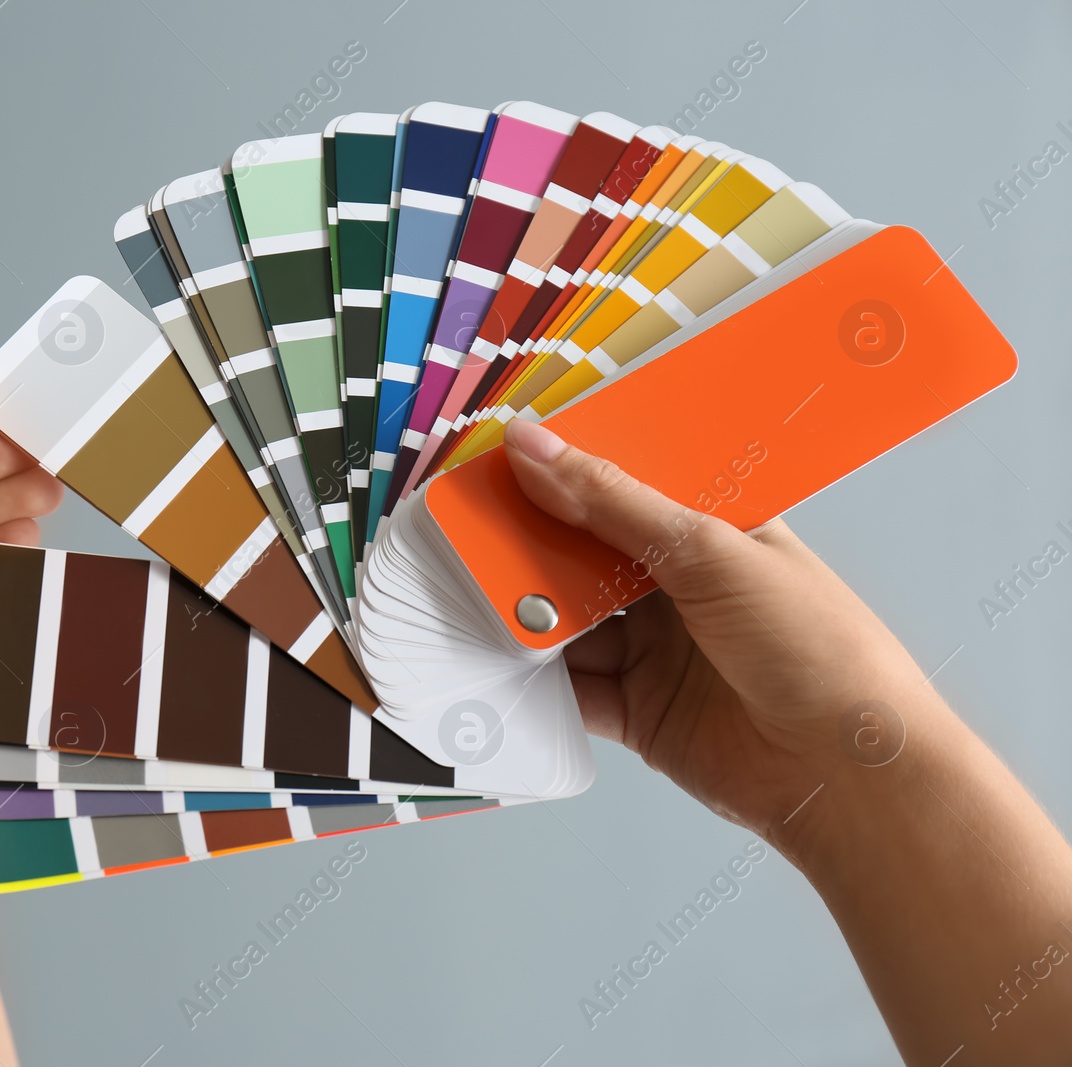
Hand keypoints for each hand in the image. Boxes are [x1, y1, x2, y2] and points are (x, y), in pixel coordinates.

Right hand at [503, 419, 940, 840]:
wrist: (847, 775)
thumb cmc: (815, 647)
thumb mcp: (708, 552)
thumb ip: (612, 504)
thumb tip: (535, 447)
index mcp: (714, 529)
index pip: (626, 484)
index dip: (567, 469)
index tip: (502, 458)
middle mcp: (681, 587)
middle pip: (586, 553)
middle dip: (531, 542)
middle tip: (469, 527)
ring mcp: (657, 650)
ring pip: (570, 620)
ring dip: (528, 612)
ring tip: (480, 595)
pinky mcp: (638, 711)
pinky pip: (570, 687)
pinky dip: (534, 678)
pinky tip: (502, 659)